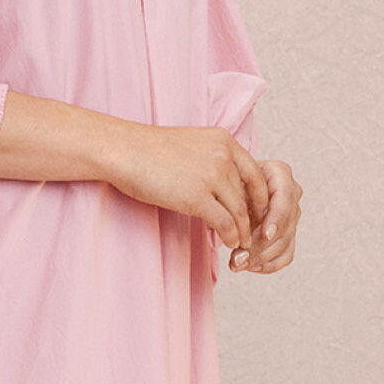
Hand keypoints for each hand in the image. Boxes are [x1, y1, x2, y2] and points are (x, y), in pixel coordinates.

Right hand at [103, 123, 268, 254]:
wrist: (123, 150)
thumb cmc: (149, 150)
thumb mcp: (192, 144)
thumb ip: (213, 159)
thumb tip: (225, 185)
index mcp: (224, 140)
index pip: (255, 173)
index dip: (259, 196)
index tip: (257, 212)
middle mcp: (223, 156)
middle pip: (247, 194)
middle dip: (251, 217)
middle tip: (251, 233)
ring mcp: (211, 176)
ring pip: (239, 211)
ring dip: (243, 231)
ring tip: (241, 243)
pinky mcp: (197, 197)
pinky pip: (225, 223)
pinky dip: (230, 236)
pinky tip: (227, 243)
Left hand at [228, 159, 300, 274]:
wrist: (231, 183)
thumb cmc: (229, 179)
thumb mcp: (229, 183)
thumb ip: (236, 200)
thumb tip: (236, 231)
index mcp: (280, 174)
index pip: (285, 199)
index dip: (276, 219)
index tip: (264, 235)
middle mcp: (291, 194)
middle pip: (285, 226)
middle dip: (261, 246)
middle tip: (237, 258)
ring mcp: (292, 215)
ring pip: (284, 243)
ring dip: (260, 258)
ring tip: (236, 263)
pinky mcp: (289, 233)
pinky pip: (286, 255)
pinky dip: (268, 264)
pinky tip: (249, 266)